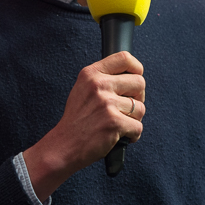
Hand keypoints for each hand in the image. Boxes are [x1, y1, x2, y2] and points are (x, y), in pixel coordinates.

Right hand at [23, 51, 145, 200]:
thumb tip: (132, 76)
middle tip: (126, 109)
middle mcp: (98, 85)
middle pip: (139, 83)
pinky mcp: (114, 122)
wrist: (63, 146)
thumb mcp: (83, 89)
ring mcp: (106, 103)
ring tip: (118, 124)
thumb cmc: (76, 120)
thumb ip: (103, 79)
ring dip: (134, 120)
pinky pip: (138, 126)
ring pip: (140, 107)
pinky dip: (132, 135)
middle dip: (138, 98)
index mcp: (91, 73)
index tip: (135, 80)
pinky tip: (119, 136)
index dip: (136, 69)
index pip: (124, 58)